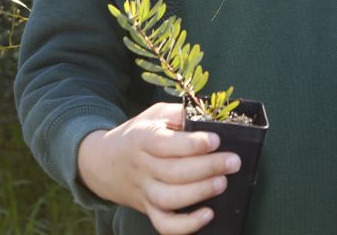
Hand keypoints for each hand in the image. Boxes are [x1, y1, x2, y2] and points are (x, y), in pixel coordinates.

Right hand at [77, 102, 240, 234]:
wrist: (104, 163)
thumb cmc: (138, 135)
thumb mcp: (153, 115)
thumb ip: (177, 113)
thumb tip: (207, 117)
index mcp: (142, 139)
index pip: (165, 144)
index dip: (192, 144)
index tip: (216, 140)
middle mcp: (142, 167)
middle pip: (173, 172)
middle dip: (207, 168)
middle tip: (233, 162)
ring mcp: (144, 191)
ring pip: (169, 199)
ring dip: (199, 192)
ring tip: (222, 182)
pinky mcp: (148, 209)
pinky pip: (164, 224)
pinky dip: (186, 225)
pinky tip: (208, 214)